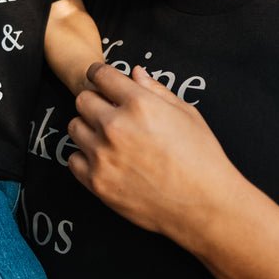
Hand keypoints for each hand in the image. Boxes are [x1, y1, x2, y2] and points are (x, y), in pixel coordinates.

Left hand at [67, 63, 236, 247]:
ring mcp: (103, 156)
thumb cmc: (202, 157)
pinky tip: (104, 160)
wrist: (204, 205)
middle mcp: (115, 126)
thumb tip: (135, 73)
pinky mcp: (97, 182)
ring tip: (108, 138)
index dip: (99, 74)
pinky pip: (74, 159)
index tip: (100, 78)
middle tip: (108, 112)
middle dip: (94, 101)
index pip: (100, 75)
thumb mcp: (186, 113)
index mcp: (139, 104)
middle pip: (82, 99)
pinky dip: (85, 157)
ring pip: (74, 127)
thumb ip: (156, 90)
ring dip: (88, 128)